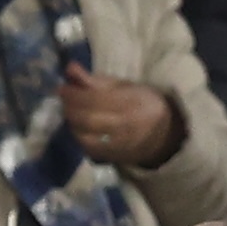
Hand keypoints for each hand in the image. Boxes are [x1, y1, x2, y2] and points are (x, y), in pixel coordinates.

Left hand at [58, 66, 180, 169]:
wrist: (163, 135)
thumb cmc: (143, 104)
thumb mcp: (126, 86)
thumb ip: (96, 80)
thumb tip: (69, 68)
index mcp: (134, 104)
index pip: (97, 100)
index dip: (75, 94)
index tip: (62, 87)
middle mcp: (126, 127)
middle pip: (88, 119)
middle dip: (70, 107)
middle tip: (63, 97)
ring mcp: (119, 145)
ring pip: (84, 135)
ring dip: (71, 121)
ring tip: (69, 108)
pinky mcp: (111, 157)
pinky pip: (87, 148)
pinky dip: (77, 134)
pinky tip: (77, 124)